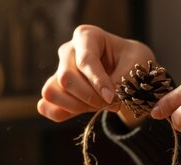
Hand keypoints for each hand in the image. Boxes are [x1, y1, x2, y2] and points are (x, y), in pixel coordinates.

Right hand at [37, 24, 154, 126]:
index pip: (85, 60)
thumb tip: (107, 99)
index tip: (111, 97)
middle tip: (110, 103)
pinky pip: (46, 105)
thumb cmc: (132, 61)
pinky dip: (59, 113)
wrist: (127, 70)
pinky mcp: (56, 90)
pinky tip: (79, 113)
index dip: (98, 82)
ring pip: (52, 92)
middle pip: (66, 77)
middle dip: (88, 96)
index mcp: (86, 36)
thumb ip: (121, 80)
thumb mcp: (134, 66)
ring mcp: (59, 71)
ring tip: (97, 107)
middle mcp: (68, 51)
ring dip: (74, 106)